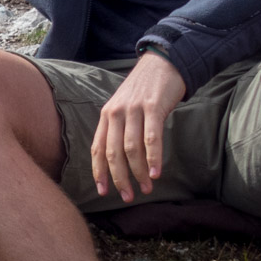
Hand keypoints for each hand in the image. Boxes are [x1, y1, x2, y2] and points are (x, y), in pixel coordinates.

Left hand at [91, 52, 186, 201]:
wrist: (162, 63)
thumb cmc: (144, 91)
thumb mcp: (124, 107)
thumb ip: (119, 129)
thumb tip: (118, 161)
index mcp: (106, 115)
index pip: (97, 148)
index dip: (99, 172)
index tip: (103, 192)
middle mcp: (116, 113)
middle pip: (113, 153)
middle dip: (119, 178)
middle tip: (128, 197)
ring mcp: (133, 109)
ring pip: (131, 148)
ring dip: (138, 173)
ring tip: (146, 188)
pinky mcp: (152, 107)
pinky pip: (151, 137)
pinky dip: (152, 158)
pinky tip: (155, 173)